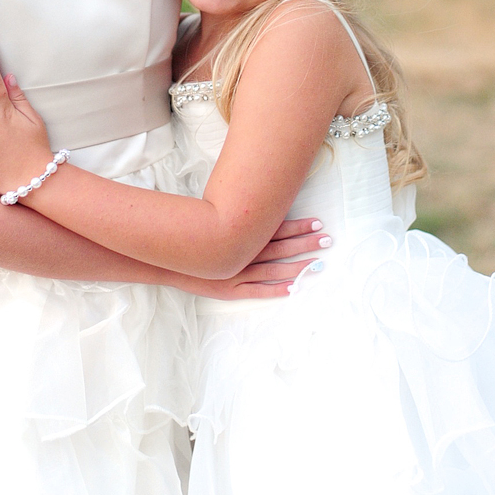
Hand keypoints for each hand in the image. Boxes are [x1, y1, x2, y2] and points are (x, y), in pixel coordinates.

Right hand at [190, 217, 329, 300]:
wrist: (167, 258)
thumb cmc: (192, 236)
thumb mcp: (214, 219)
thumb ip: (235, 215)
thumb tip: (258, 203)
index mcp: (239, 235)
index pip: (274, 228)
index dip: (297, 226)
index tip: (317, 222)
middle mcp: (241, 253)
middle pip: (280, 248)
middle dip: (305, 244)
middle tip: (327, 239)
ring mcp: (236, 273)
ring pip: (273, 270)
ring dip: (297, 267)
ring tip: (318, 264)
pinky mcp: (229, 290)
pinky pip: (256, 291)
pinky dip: (275, 290)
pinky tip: (293, 288)